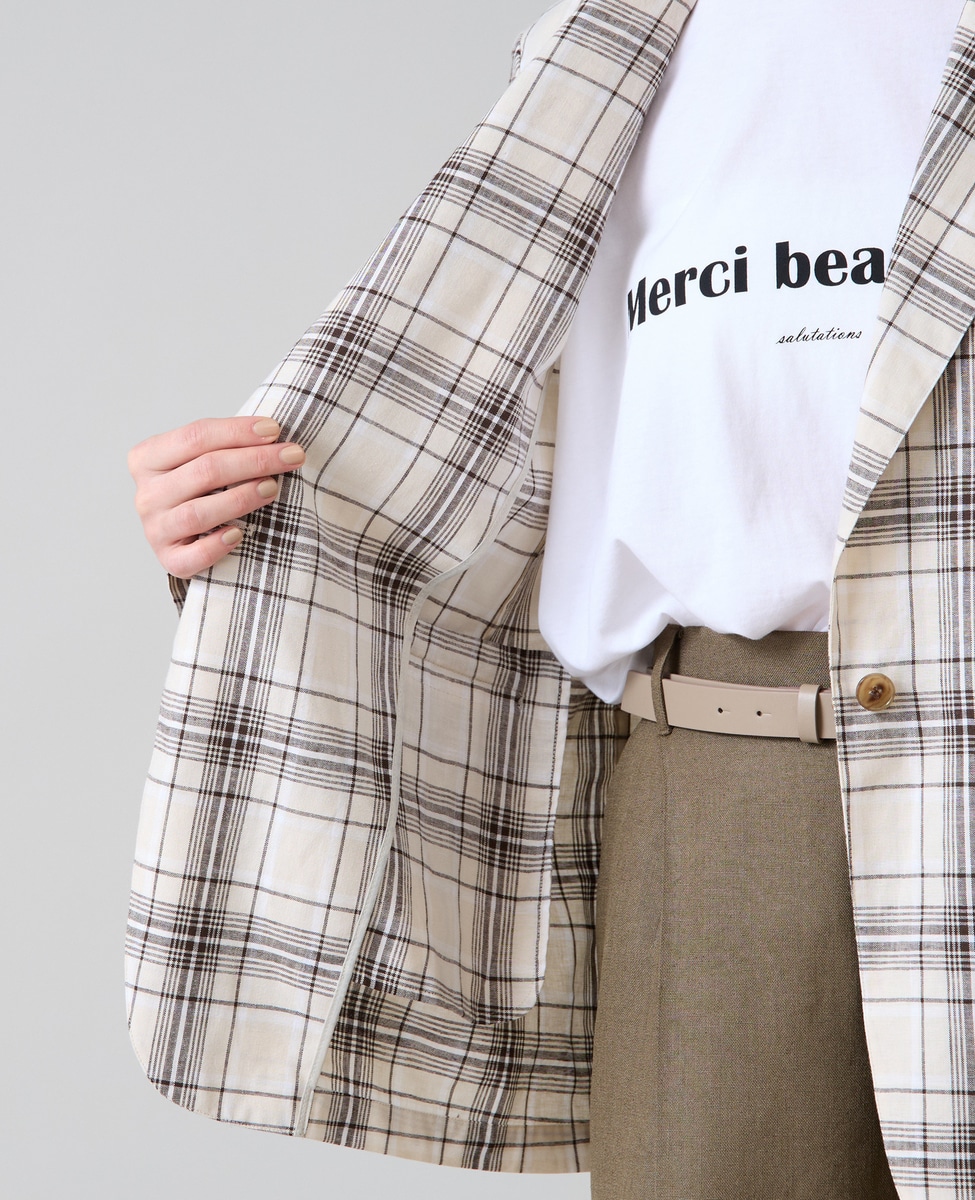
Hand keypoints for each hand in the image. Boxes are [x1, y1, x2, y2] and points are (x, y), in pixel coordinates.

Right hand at [128, 416, 305, 578]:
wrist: (185, 536)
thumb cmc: (202, 489)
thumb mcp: (203, 459)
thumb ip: (226, 446)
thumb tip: (272, 432)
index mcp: (147, 458)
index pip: (195, 437)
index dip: (237, 431)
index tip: (275, 430)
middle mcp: (146, 494)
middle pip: (203, 471)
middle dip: (255, 460)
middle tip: (292, 457)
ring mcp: (155, 530)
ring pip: (198, 513)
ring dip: (240, 498)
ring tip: (273, 488)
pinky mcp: (169, 560)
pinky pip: (193, 556)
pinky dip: (216, 546)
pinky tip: (239, 535)